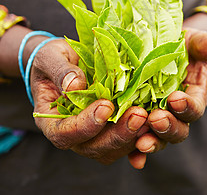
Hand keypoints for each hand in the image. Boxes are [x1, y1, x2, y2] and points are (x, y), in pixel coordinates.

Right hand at [30, 38, 155, 167]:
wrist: (64, 61)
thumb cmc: (52, 59)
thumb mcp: (50, 58)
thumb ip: (60, 71)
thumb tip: (74, 85)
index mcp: (52, 122)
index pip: (65, 134)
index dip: (86, 125)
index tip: (105, 106)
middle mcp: (73, 135)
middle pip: (94, 147)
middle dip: (118, 134)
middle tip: (138, 114)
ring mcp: (94, 135)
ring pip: (114, 148)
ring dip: (134, 136)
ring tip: (151, 117)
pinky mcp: (112, 129)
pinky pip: (128, 142)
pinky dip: (143, 138)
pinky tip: (156, 127)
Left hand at [135, 14, 206, 155]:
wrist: (154, 52)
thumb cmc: (175, 46)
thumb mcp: (188, 41)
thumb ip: (202, 44)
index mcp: (192, 97)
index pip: (193, 108)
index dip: (187, 106)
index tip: (175, 99)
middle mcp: (176, 115)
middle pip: (178, 130)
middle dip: (168, 127)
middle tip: (156, 119)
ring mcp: (157, 123)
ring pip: (158, 139)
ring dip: (151, 142)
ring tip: (141, 143)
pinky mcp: (137, 126)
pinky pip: (137, 144)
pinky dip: (135, 154)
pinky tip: (133, 159)